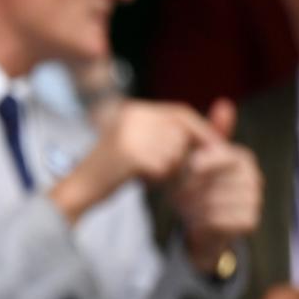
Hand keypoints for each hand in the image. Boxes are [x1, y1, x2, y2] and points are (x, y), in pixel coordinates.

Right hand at [50, 100, 218, 223]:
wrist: (79, 190)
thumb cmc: (113, 170)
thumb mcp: (140, 143)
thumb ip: (171, 134)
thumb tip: (219, 123)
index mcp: (133, 109)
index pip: (180, 113)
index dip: (201, 130)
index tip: (216, 147)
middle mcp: (131, 116)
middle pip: (182, 134)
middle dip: (184, 154)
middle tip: (167, 171)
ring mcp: (130, 135)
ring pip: (176, 152)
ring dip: (170, 169)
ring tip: (148, 174)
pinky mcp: (130, 156)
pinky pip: (165, 168)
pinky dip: (158, 179)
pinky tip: (141, 180)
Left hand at [167, 101, 262, 272]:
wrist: (200, 226)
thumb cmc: (194, 188)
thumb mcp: (192, 159)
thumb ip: (205, 134)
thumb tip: (225, 103)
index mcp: (243, 157)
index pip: (217, 155)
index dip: (194, 165)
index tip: (179, 173)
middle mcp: (254, 178)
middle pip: (213, 179)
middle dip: (188, 186)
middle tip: (175, 193)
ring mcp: (254, 201)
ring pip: (212, 200)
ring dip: (191, 204)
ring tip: (184, 206)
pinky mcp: (249, 222)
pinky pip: (216, 219)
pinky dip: (199, 221)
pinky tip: (195, 221)